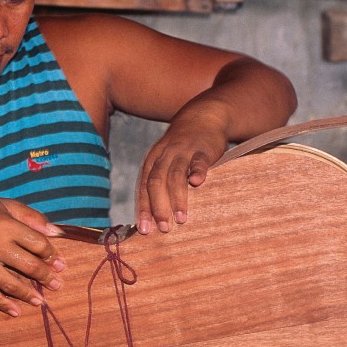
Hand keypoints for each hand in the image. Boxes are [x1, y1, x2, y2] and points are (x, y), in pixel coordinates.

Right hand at [0, 197, 65, 316]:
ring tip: (40, 301)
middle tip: (57, 285)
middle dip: (46, 277)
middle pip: (28, 266)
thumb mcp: (3, 205)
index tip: (60, 264)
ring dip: (28, 295)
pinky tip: (15, 310)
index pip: (37, 244)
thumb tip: (56, 233)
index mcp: (5, 225)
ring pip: (10, 284)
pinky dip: (3, 304)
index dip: (51, 255)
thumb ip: (31, 217)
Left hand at [134, 113, 226, 233]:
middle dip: (158, 206)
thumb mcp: (165, 161)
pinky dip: (197, 171)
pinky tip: (197, 183)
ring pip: (176, 174)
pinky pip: (199, 160)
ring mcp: (183, 151)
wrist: (202, 117)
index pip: (143, 187)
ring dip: (177, 197)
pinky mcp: (203, 148)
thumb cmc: (181, 148)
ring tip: (181, 218)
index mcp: (152, 162)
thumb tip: (153, 217)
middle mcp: (164, 156)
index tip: (145, 230)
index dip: (144, 209)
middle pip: (156, 182)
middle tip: (164, 228)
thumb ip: (159, 183)